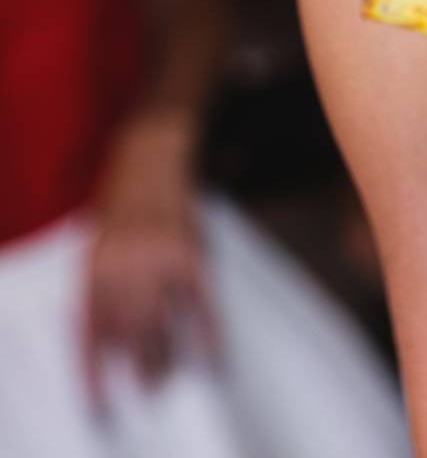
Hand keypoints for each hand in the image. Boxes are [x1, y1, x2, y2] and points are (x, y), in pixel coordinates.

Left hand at [84, 114, 217, 408]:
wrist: (149, 152)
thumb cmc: (122, 198)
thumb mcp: (99, 241)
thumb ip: (104, 282)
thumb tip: (112, 333)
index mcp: (95, 266)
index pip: (91, 329)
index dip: (94, 366)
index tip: (99, 395)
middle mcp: (124, 268)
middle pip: (128, 333)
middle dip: (138, 365)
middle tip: (148, 384)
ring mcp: (159, 260)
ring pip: (160, 325)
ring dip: (165, 356)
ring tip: (168, 376)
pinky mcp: (191, 253)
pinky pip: (201, 303)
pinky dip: (209, 331)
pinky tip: (213, 352)